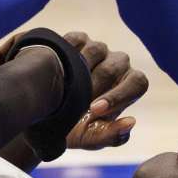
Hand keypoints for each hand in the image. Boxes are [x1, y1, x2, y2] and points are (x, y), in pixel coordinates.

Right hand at [61, 31, 147, 149]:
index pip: (137, 83)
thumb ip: (112, 136)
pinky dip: (66, 52)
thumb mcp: (89, 138)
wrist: (40, 113)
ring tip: (62, 85)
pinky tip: (54, 68)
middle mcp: (117, 65)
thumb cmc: (72, 127)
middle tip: (73, 102)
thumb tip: (131, 122)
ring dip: (79, 69)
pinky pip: (77, 39)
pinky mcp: (79, 39)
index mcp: (128, 87)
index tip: (93, 110)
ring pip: (97, 49)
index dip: (118, 96)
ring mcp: (99, 50)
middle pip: (114, 67)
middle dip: (93, 87)